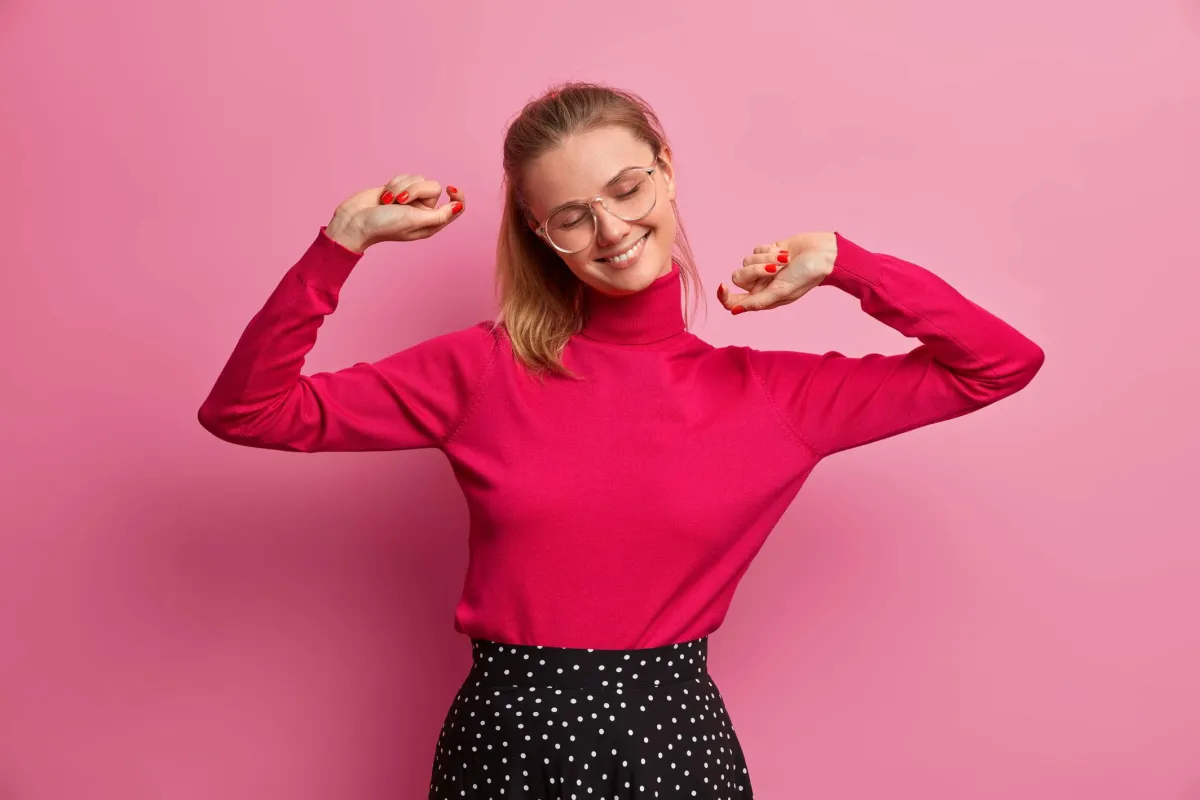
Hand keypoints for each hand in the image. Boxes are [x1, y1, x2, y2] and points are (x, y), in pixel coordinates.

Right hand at [324, 173, 465, 252]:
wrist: (355, 220)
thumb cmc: (384, 225)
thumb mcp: (414, 221)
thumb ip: (439, 215)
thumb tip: (459, 207)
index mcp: (431, 223)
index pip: (456, 207)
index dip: (457, 196)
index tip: (451, 187)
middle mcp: (423, 211)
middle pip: (433, 187)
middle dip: (415, 189)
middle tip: (400, 202)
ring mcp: (410, 200)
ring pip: (418, 179)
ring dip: (401, 187)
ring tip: (388, 201)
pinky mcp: (398, 190)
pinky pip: (405, 177)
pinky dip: (394, 184)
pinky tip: (384, 196)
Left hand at [717, 232, 837, 314]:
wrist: (823, 254)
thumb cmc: (806, 276)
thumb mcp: (781, 291)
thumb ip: (758, 301)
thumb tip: (734, 310)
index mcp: (763, 299)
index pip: (733, 302)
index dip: (724, 296)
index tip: (723, 285)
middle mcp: (761, 285)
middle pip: (738, 277)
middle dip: (756, 269)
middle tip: (775, 268)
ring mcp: (763, 267)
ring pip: (747, 260)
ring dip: (767, 257)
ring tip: (785, 260)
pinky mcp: (767, 252)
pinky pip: (756, 248)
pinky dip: (770, 249)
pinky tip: (785, 252)